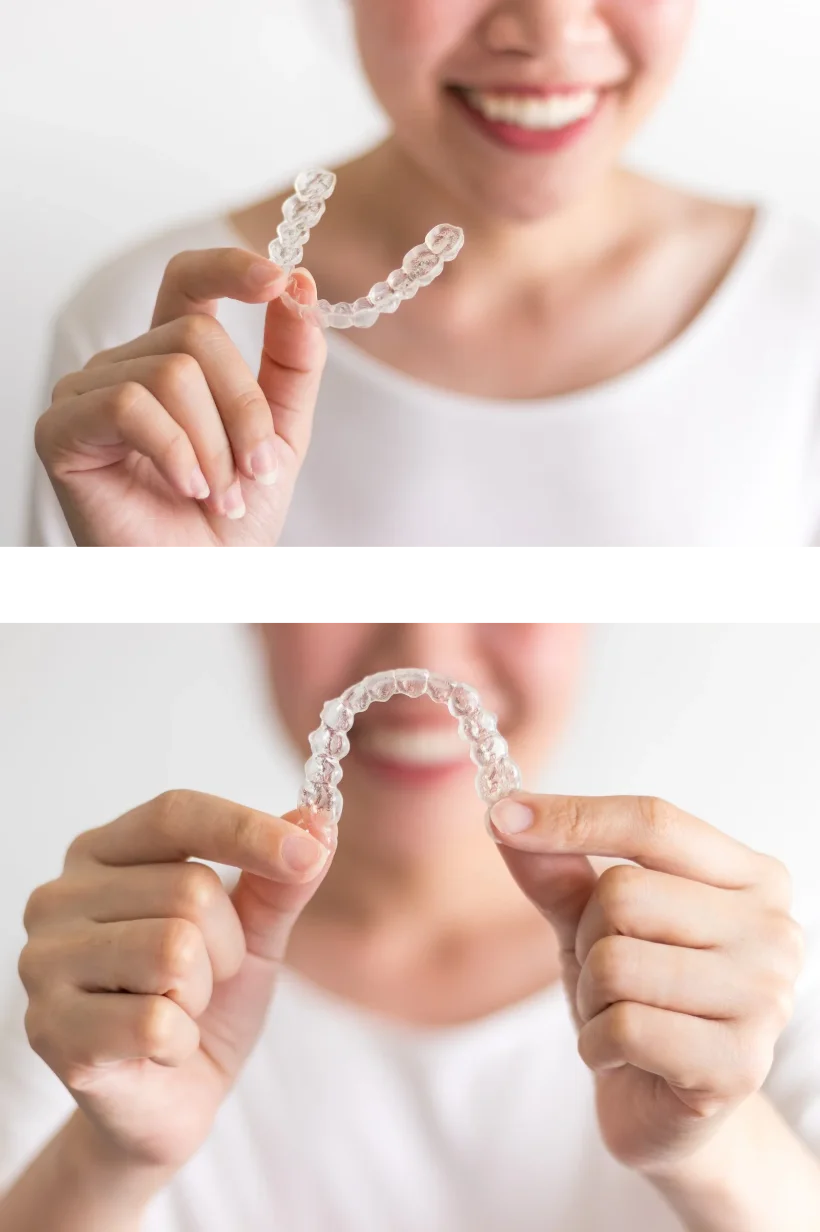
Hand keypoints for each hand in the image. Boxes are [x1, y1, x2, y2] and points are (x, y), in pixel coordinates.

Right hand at [18, 791, 332, 1171]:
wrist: (170, 1102)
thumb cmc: (205, 1002)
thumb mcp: (253, 931)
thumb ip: (280, 879)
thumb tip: (319, 820)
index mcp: (102, 852)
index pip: (175, 814)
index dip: (245, 830)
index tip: (308, 851)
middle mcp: (59, 896)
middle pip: (187, 889)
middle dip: (227, 945)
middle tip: (207, 978)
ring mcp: (43, 963)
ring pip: (173, 950)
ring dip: (202, 992)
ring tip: (180, 1007)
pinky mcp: (50, 1031)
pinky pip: (155, 1020)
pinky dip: (181, 1042)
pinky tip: (160, 1048)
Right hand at [35, 250, 325, 548]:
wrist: (201, 580)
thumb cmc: (230, 517)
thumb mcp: (282, 435)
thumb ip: (293, 364)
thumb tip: (299, 286)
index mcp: (174, 358)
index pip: (189, 282)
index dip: (229, 269)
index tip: (278, 280)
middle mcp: (126, 365)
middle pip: (197, 335)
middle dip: (244, 410)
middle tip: (257, 473)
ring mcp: (88, 393)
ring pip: (170, 373)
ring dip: (214, 446)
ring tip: (219, 496)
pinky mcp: (62, 429)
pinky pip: (129, 406)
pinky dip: (174, 452)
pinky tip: (187, 488)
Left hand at [489, 793, 804, 1173]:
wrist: (664, 1106)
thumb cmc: (639, 998)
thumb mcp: (591, 922)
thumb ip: (556, 867)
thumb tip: (505, 810)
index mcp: (752, 877)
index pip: (654, 822)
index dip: (574, 816)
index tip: (503, 814)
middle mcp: (774, 930)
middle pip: (625, 893)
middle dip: (587, 937)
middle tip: (607, 974)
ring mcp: (765, 999)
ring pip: (617, 962)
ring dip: (591, 996)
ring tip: (618, 1016)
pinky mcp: (739, 1065)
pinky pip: (624, 1027)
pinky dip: (597, 1044)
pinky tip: (623, 1056)